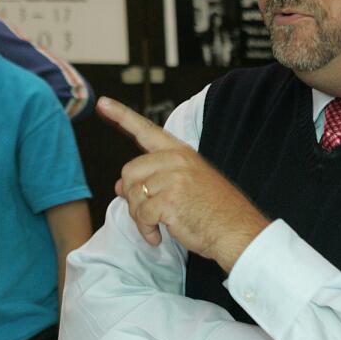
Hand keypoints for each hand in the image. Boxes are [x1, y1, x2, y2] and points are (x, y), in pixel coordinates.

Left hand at [97, 97, 268, 270]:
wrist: (237, 231)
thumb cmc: (215, 211)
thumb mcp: (186, 185)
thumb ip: (153, 179)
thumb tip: (118, 186)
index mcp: (180, 152)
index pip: (145, 130)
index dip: (121, 115)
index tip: (103, 103)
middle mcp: (176, 160)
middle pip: (129, 172)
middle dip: (132, 196)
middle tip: (149, 213)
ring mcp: (172, 178)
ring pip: (132, 196)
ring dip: (141, 217)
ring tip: (159, 225)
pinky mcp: (168, 200)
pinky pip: (141, 215)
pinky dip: (146, 230)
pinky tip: (159, 236)